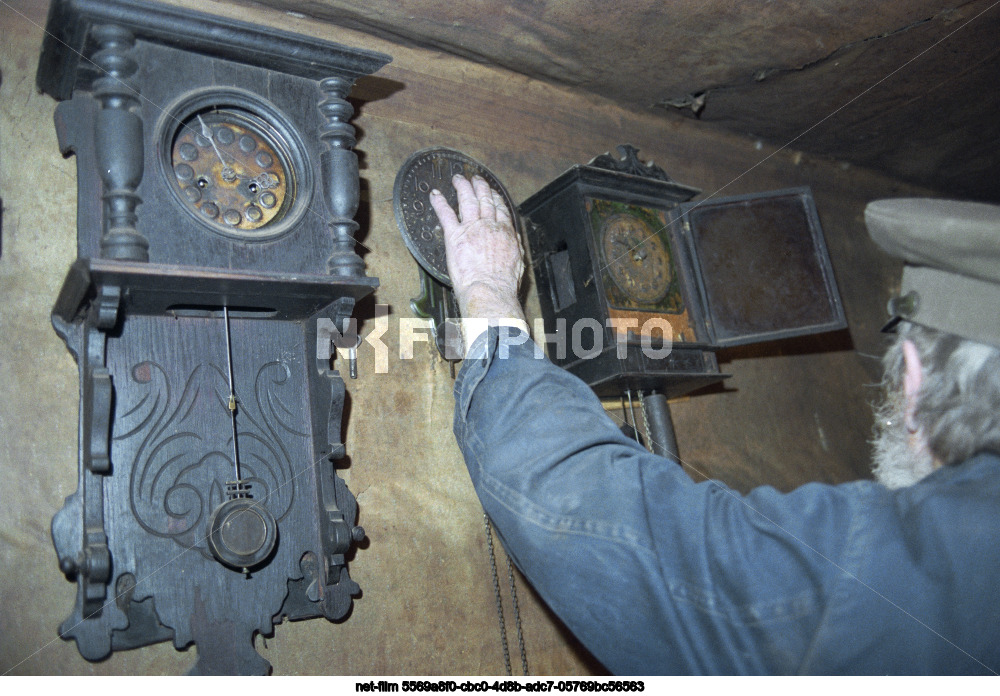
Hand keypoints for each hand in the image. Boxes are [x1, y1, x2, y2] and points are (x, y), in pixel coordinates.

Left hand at [430, 174, 525, 321]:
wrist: (490, 290)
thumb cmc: (503, 283)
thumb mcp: (518, 263)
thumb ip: (515, 248)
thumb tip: (514, 241)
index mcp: (505, 233)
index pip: (500, 209)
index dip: (495, 198)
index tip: (492, 192)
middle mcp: (489, 226)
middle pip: (485, 200)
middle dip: (480, 187)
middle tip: (476, 179)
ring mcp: (471, 229)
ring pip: (467, 200)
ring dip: (462, 187)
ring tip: (458, 179)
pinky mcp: (455, 236)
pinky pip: (445, 214)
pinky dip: (439, 203)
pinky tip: (435, 195)